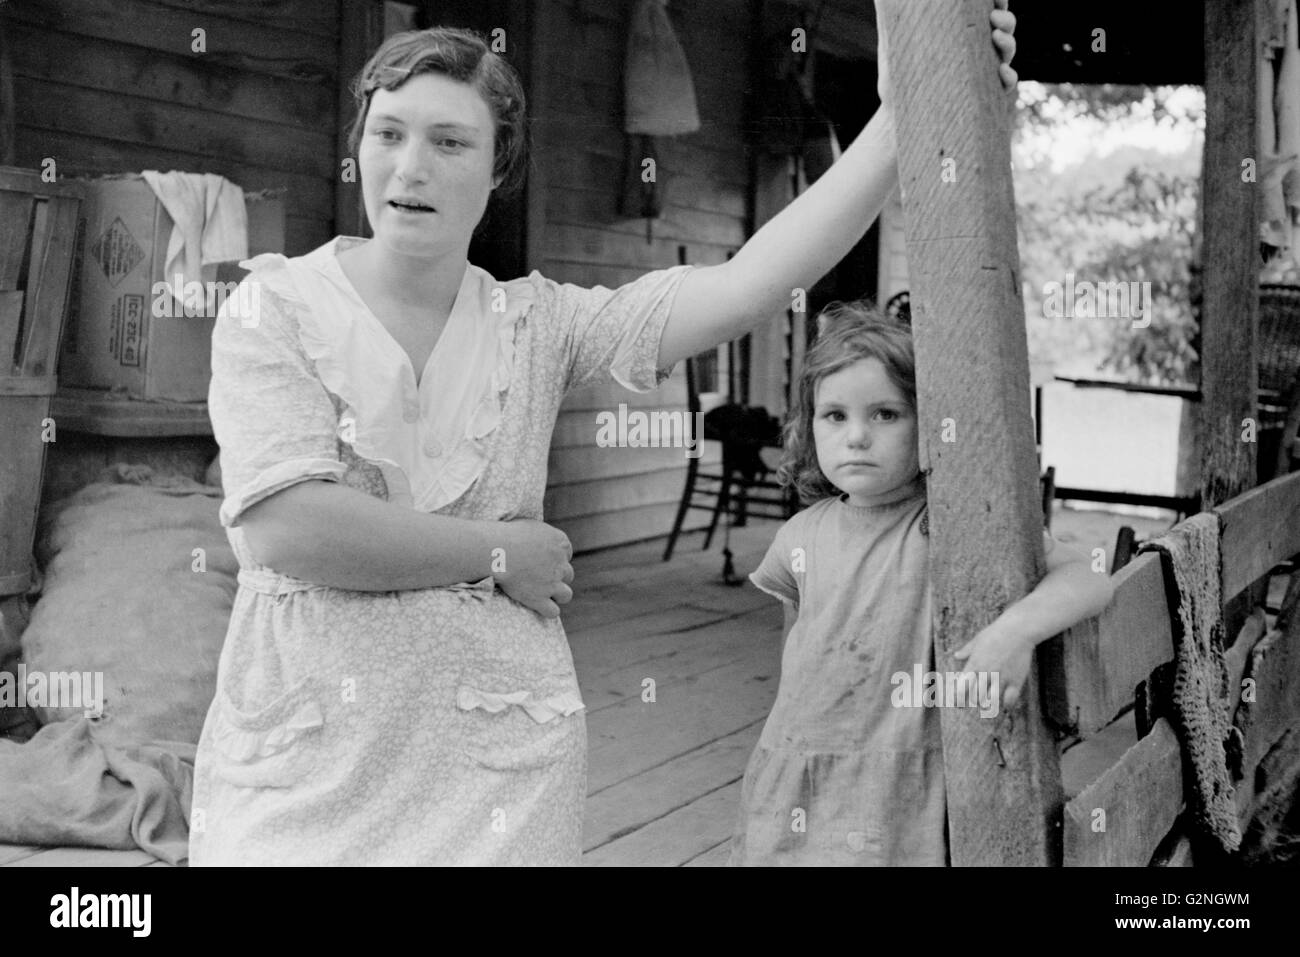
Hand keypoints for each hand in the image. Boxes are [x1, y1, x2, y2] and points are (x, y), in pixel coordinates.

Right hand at [493, 520, 574, 618]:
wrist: (497, 551)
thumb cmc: (509, 535)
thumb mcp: (533, 526)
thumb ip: (544, 535)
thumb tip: (543, 538)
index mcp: (560, 543)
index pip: (567, 554)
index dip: (555, 558)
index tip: (542, 559)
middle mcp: (560, 564)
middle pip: (568, 574)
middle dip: (557, 576)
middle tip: (540, 575)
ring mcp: (551, 583)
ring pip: (566, 595)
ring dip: (558, 594)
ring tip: (545, 594)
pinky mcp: (539, 598)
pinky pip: (553, 611)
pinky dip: (548, 610)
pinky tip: (540, 607)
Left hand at [875, 0, 1017, 107]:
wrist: (897, 116)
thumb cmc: (897, 76)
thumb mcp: (894, 43)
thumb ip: (895, 18)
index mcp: (962, 32)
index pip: (987, 10)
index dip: (996, 1)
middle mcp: (977, 49)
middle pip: (1004, 27)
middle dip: (1005, 19)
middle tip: (993, 17)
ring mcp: (984, 72)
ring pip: (1007, 52)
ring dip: (1008, 42)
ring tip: (997, 37)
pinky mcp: (985, 96)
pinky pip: (1006, 85)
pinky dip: (1009, 77)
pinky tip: (1003, 71)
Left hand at [952, 614, 1033, 712]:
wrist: (1018, 629)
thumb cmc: (996, 632)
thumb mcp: (977, 640)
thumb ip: (967, 651)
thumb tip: (956, 656)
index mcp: (974, 665)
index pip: (961, 688)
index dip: (957, 699)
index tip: (957, 704)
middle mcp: (986, 673)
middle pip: (975, 698)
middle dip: (972, 703)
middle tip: (974, 703)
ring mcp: (1001, 677)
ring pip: (991, 701)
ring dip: (988, 706)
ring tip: (988, 705)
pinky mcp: (1016, 680)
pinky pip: (1010, 700)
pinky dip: (1006, 705)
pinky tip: (1005, 704)